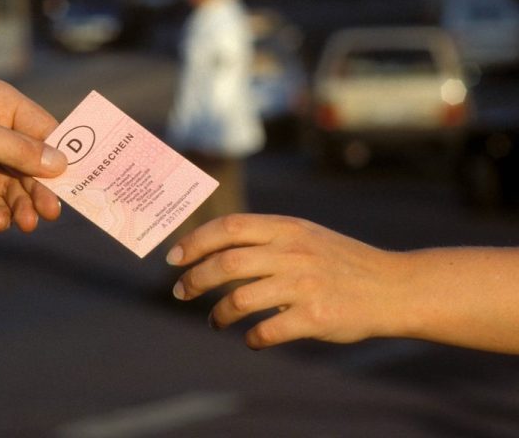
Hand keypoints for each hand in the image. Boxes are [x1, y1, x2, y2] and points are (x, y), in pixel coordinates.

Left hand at [0, 79, 66, 231]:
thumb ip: (18, 150)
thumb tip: (61, 164)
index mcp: (1, 105)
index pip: (44, 129)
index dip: (60, 154)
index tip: (79, 179)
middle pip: (35, 164)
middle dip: (42, 188)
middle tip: (52, 212)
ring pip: (19, 188)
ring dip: (24, 206)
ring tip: (25, 224)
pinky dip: (3, 215)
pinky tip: (0, 224)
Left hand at [166, 214, 402, 348]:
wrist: (393, 287)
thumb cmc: (338, 262)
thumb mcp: (303, 235)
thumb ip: (263, 238)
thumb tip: (209, 249)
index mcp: (286, 228)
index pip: (228, 227)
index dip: (195, 242)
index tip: (173, 258)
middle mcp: (292, 252)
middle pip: (226, 263)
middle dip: (194, 280)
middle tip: (180, 293)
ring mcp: (304, 284)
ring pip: (240, 299)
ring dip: (218, 313)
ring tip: (215, 321)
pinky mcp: (316, 317)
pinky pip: (267, 330)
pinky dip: (251, 338)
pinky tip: (251, 339)